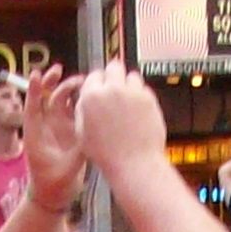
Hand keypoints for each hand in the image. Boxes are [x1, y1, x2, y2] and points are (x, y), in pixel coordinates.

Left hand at [19, 64, 86, 213]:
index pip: (33, 107)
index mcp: (36, 133)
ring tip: (81, 82)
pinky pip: (75, 109)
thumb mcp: (66, 170)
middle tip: (58, 70)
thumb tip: (91, 136)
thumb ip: (78, 153)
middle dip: (51, 82)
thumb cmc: (53, 185)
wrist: (55, 196)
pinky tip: (91, 94)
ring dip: (69, 88)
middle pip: (47, 97)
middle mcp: (47, 126)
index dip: (34, 90)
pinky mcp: (72, 130)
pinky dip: (81, 100)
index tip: (36, 74)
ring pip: (63, 100)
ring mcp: (59, 126)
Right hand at [71, 64, 170, 185]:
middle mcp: (111, 90)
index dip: (97, 82)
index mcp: (91, 97)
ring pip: (131, 75)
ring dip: (129, 84)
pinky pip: (144, 88)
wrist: (135, 164)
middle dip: (113, 75)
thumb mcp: (82, 134)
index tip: (101, 87)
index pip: (93, 75)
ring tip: (128, 101)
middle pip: (113, 67)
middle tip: (115, 88)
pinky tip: (138, 110)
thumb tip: (85, 98)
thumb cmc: (109, 155)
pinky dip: (141, 95)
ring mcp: (131, 92)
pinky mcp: (148, 98)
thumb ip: (82, 110)